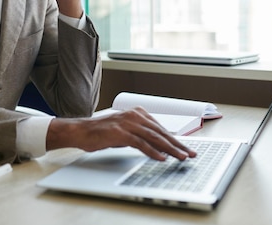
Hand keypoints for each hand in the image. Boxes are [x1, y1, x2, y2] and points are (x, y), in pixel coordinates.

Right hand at [46, 107, 197, 160]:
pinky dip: (152, 151)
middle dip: (177, 144)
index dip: (175, 139)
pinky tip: (161, 158)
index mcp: (137, 113)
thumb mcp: (125, 131)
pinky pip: (140, 143)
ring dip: (169, 148)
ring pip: (154, 137)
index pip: (160, 128)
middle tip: (190, 154)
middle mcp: (134, 115)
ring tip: (180, 157)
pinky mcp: (120, 132)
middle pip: (160, 132)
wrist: (81, 131)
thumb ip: (141, 135)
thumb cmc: (101, 133)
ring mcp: (127, 123)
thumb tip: (158, 146)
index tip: (186, 148)